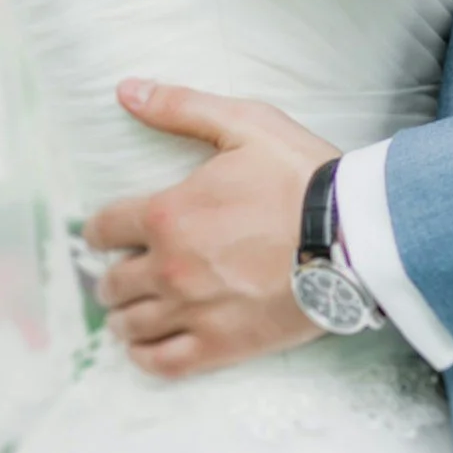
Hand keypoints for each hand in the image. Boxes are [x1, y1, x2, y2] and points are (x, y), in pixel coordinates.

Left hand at [81, 81, 337, 377]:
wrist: (353, 234)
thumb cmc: (301, 175)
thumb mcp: (243, 123)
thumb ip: (180, 107)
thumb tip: (126, 89)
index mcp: (168, 214)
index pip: (103, 229)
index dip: (100, 231)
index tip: (106, 234)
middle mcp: (169, 267)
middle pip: (112, 283)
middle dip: (112, 276)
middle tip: (124, 273)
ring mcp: (193, 311)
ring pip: (131, 325)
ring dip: (124, 317)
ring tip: (131, 312)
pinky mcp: (222, 346)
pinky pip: (162, 363)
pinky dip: (144, 357)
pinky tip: (145, 348)